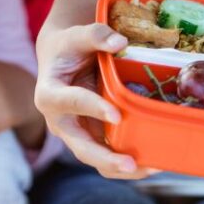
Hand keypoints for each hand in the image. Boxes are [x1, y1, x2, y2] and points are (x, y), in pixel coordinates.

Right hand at [34, 21, 155, 178]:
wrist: (60, 60)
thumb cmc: (68, 47)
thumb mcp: (76, 36)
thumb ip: (95, 35)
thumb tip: (120, 43)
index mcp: (49, 94)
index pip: (70, 103)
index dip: (92, 108)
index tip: (117, 115)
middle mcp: (60, 122)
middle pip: (81, 147)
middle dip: (106, 158)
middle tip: (131, 164)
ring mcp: (77, 134)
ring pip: (97, 159)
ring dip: (122, 167)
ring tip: (152, 167)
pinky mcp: (92, 138)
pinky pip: (109, 155)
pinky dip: (129, 162)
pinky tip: (154, 162)